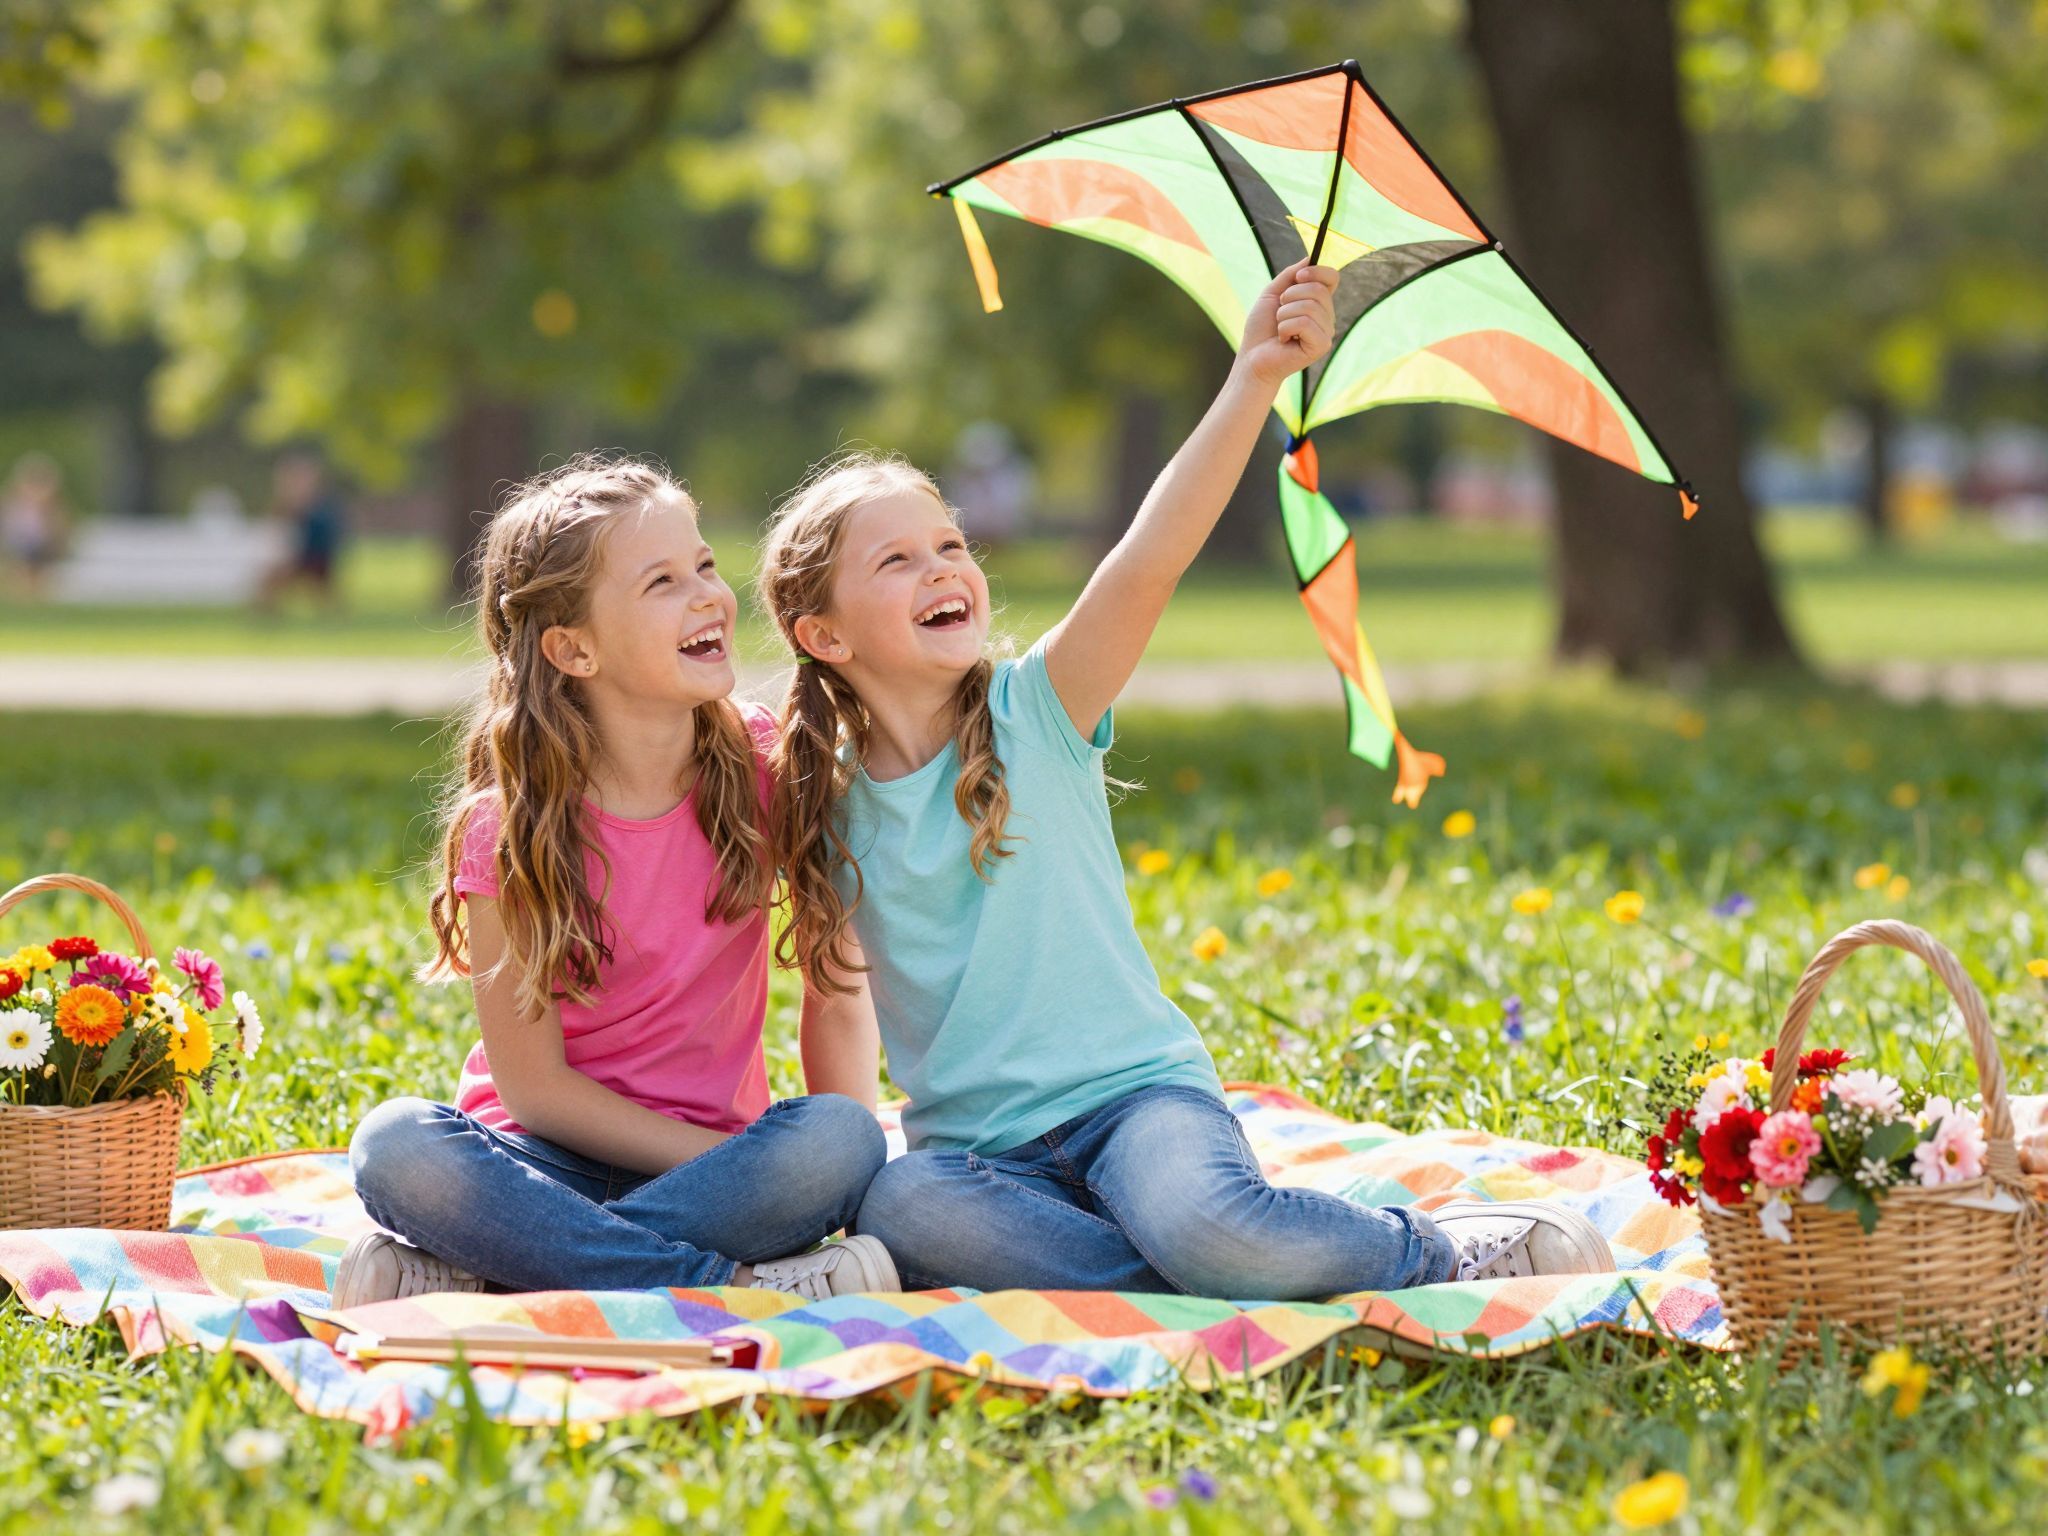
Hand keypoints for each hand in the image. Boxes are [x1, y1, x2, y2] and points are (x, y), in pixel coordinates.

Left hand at [1236, 260, 1337, 389]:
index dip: (1317, 271)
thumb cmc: (1261, 330)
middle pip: (1318, 289)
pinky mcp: (1321, 346)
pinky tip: (1283, 340)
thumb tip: (1310, 258)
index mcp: (1319, 304)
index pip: (1332, 277)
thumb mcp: (1272, 294)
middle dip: (1290, 296)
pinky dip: (1285, 327)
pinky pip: (1305, 322)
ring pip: (1309, 306)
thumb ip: (1290, 275)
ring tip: (1280, 329)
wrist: (1251, 358)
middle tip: (1279, 313)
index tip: (1298, 277)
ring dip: (1284, 314)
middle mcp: (1327, 317)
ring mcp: (1326, 333)